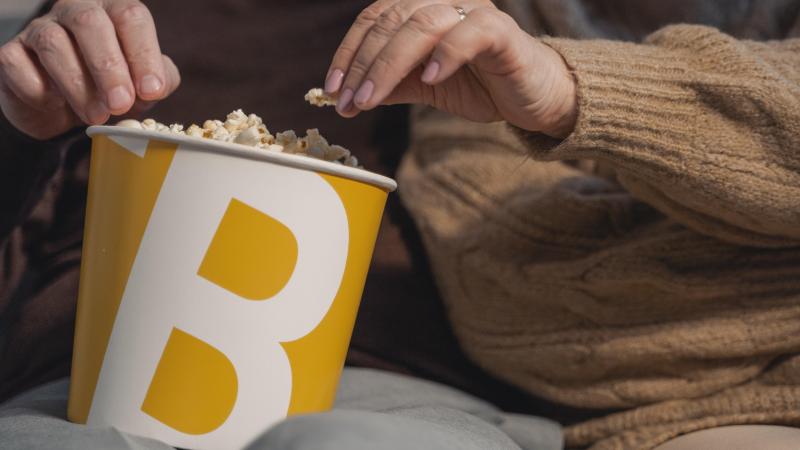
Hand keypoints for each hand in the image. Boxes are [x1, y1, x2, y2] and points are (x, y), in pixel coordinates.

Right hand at [0, 0, 179, 139]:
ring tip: (97, 115)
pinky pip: (19, 65)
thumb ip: (160, 81)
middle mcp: (75, 11)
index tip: (152, 90)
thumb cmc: (111, 89)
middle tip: (121, 103)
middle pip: (90, 22)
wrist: (64, 111)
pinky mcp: (12, 53)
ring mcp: (39, 29)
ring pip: (53, 44)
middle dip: (108, 66)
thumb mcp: (143, 86)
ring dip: (78, 85)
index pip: (130, 16)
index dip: (143, 53)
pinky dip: (40, 90)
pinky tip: (56, 105)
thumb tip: (157, 85)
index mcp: (113, 12)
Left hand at [325, 0, 576, 137]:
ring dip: (390, 64)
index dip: (348, 52)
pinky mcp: (501, 31)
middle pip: (392, 21)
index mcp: (423, 8)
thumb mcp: (423, 87)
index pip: (375, 19)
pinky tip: (428, 80)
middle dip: (363, 64)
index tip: (331, 89)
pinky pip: (469, 33)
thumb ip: (390, 85)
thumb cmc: (479, 85)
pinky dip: (445, 55)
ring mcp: (474, 11)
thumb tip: (344, 97)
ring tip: (371, 99)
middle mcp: (445, 1)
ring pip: (422, 24)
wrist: (531, 98)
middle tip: (348, 102)